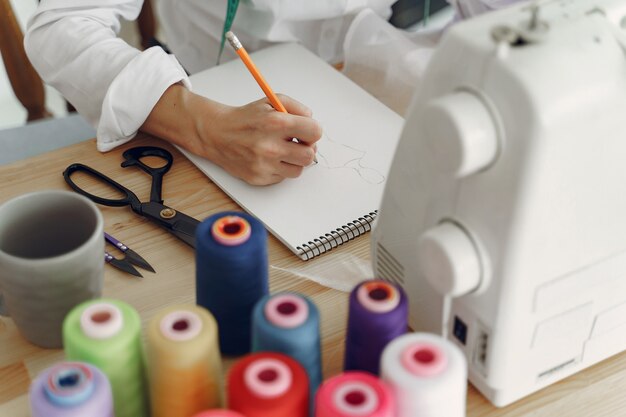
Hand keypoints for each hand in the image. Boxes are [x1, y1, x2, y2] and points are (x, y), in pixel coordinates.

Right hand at [142, 85, 321, 184]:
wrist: (216, 133)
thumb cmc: (246, 118)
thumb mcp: (271, 101)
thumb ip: (297, 107)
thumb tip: (312, 121)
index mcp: (275, 123)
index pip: (315, 132)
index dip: (313, 131)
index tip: (307, 131)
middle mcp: (269, 146)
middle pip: (310, 155)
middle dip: (307, 148)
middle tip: (297, 143)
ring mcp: (263, 165)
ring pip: (298, 170)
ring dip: (294, 161)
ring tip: (283, 151)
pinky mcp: (258, 178)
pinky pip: (282, 178)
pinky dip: (279, 168)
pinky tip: (269, 158)